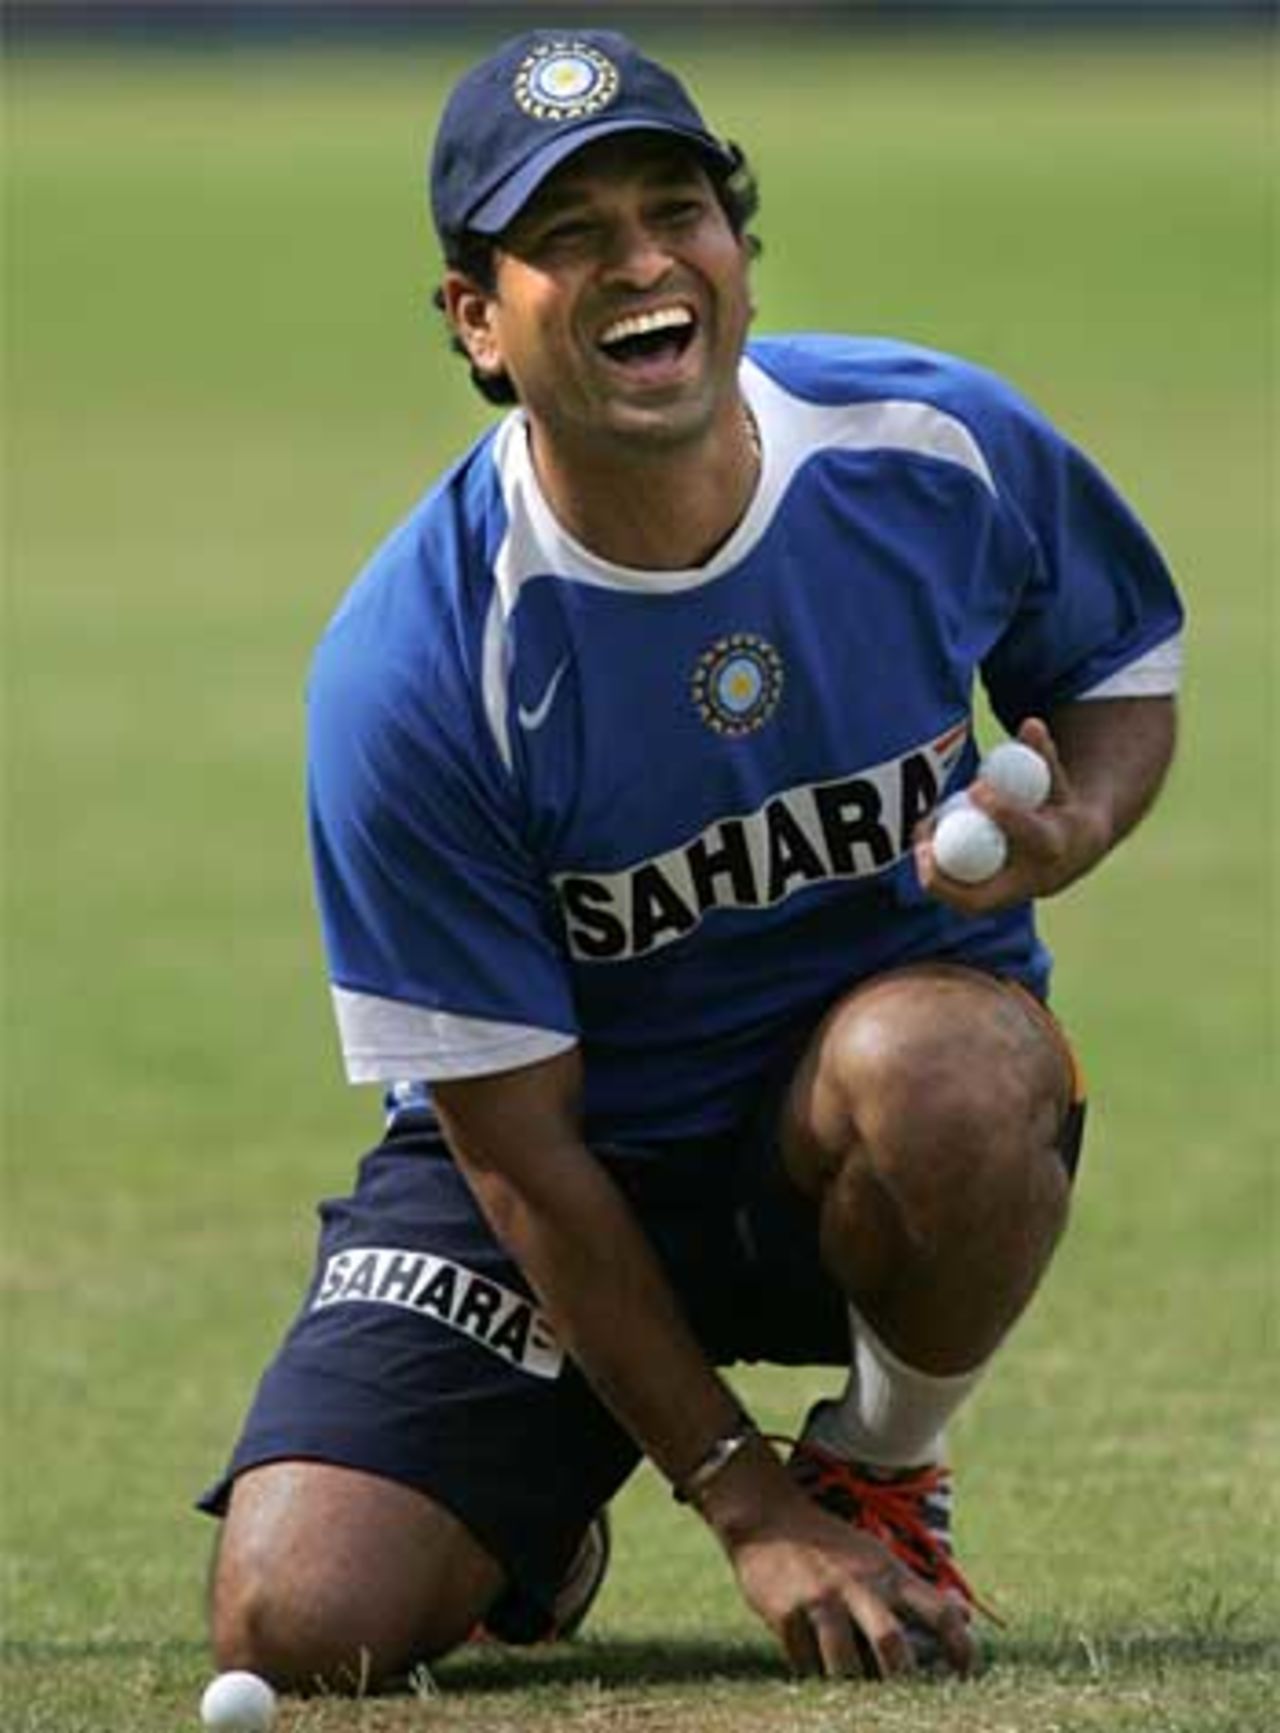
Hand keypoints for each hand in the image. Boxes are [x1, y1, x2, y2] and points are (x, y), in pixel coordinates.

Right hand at [727, 1490, 974, 1678]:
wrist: (767, 1516)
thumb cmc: (831, 1544)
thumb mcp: (877, 1557)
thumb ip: (915, 1590)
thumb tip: (966, 1616)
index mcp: (887, 1572)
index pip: (937, 1611)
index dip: (960, 1646)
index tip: (968, 1673)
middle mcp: (857, 1584)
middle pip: (891, 1643)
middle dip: (901, 1678)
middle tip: (905, 1698)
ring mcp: (819, 1599)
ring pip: (844, 1663)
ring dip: (851, 1685)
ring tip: (855, 1695)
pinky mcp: (785, 1612)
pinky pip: (804, 1662)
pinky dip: (813, 1674)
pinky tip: (816, 1672)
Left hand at [915, 717, 1110, 913]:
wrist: (1073, 850)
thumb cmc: (1056, 804)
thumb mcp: (1054, 779)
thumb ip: (1042, 753)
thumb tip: (1030, 723)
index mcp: (1056, 848)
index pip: (1032, 837)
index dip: (1006, 815)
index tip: (978, 789)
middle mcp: (1033, 884)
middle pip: (985, 896)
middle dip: (950, 874)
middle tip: (923, 840)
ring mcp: (1011, 899)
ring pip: (966, 900)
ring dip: (936, 872)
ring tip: (920, 832)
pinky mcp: (992, 902)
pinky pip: (960, 895)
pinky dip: (939, 871)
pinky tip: (925, 840)